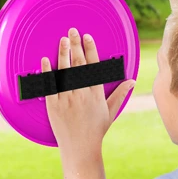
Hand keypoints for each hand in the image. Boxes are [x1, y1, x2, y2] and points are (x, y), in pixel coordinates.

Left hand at [43, 29, 134, 152]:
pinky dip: (47, 72)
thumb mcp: (111, 111)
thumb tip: (132, 81)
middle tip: (73, 30)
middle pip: (79, 64)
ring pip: (65, 72)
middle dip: (76, 46)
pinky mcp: (54, 106)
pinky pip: (50, 86)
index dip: (90, 50)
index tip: (87, 37)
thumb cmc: (96, 130)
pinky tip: (45, 59)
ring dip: (63, 54)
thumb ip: (120, 94)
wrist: (80, 148)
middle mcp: (82, 94)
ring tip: (62, 39)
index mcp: (96, 93)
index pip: (93, 66)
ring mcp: (67, 99)